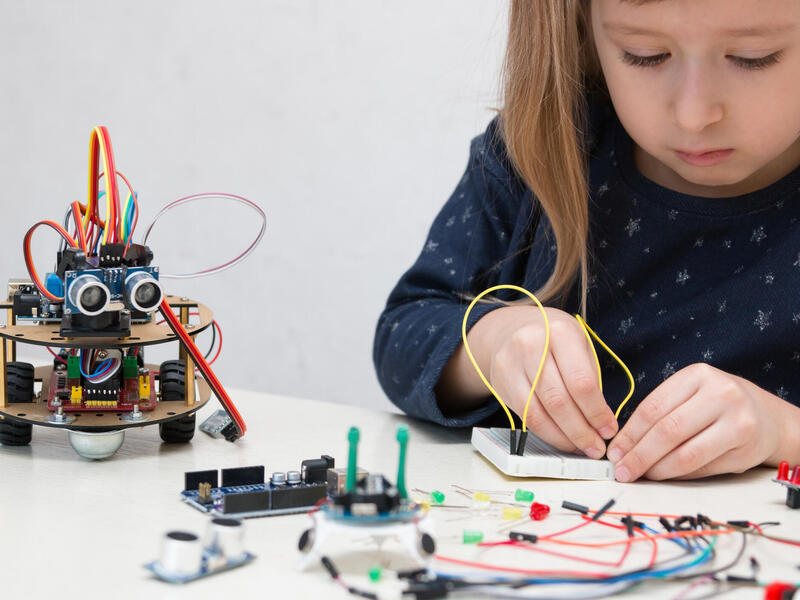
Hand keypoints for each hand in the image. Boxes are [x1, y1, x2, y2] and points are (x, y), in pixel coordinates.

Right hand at [480, 305, 617, 456]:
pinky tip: (561, 438)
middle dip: (581, 431)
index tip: (609, 429)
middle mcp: (530, 345)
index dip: (596, 412)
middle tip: (597, 447)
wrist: (510, 329)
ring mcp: (510, 364)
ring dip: (563, 437)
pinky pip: (525, 417)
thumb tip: (601, 422)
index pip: (581, 382)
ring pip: (538, 413)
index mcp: (559, 332)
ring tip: (581, 447)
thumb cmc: (553, 339)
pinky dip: (546, 433)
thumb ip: (590, 378)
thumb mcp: (578, 344)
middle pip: (558, 401)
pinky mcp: (499, 382)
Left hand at [607, 363, 792, 480]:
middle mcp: (720, 395)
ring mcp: (737, 422)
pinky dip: (677, 474)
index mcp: (697, 375)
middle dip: (639, 454)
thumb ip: (660, 412)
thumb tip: (624, 445)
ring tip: (640, 475)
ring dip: (657, 469)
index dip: (629, 433)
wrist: (765, 416)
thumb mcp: (689, 393)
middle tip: (622, 469)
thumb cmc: (716, 404)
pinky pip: (702, 467)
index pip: (653, 408)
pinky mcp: (745, 448)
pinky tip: (664, 475)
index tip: (614, 451)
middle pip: (667, 431)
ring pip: (685, 453)